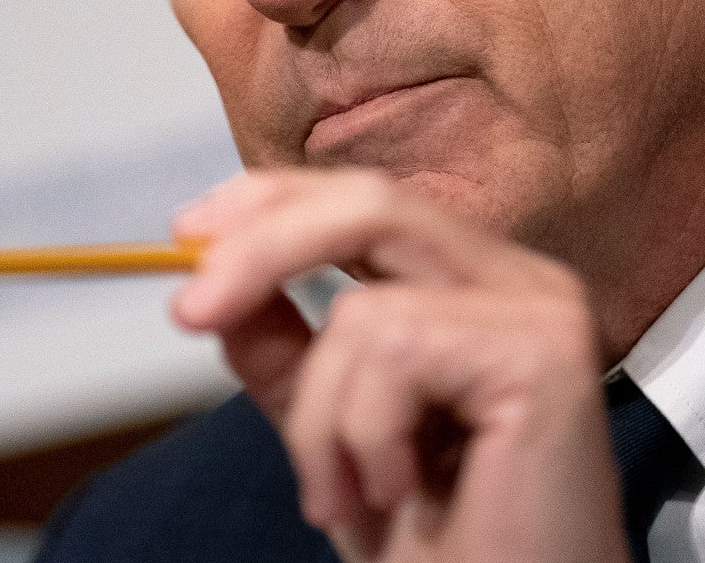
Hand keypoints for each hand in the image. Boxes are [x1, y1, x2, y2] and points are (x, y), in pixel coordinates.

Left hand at [172, 169, 625, 562]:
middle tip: (189, 310)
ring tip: (343, 491)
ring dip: (320, 417)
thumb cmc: (434, 535)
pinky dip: (364, 435)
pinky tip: (401, 490)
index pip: (357, 199)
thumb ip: (280, 347)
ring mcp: (538, 310)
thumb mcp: (325, 424)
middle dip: (256, 252)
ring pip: (361, 307)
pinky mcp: (545, 352)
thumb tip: (214, 279)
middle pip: (365, 205)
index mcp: (463, 281)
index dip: (266, 201)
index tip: (184, 235)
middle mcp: (512, 280)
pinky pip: (394, 351)